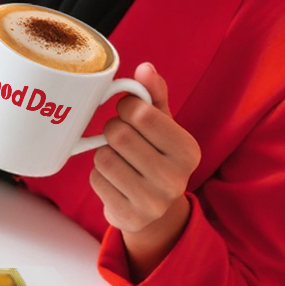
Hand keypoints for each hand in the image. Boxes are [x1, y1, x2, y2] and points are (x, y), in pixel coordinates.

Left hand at [89, 63, 200, 276]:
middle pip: (119, 134)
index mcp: (188, 150)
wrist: (156, 212)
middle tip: (120, 136)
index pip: (142, 113)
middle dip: (113, 129)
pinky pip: (96, 180)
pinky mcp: (128, 217)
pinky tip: (114, 179)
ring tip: (119, 159)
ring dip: (104, 153)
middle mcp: (175, 178)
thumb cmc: (156, 156)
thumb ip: (155, 95)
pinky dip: (99, 175)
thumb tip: (145, 68)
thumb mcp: (163, 125)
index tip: (128, 112)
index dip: (126, 106)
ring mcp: (152, 201)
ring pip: (103, 157)